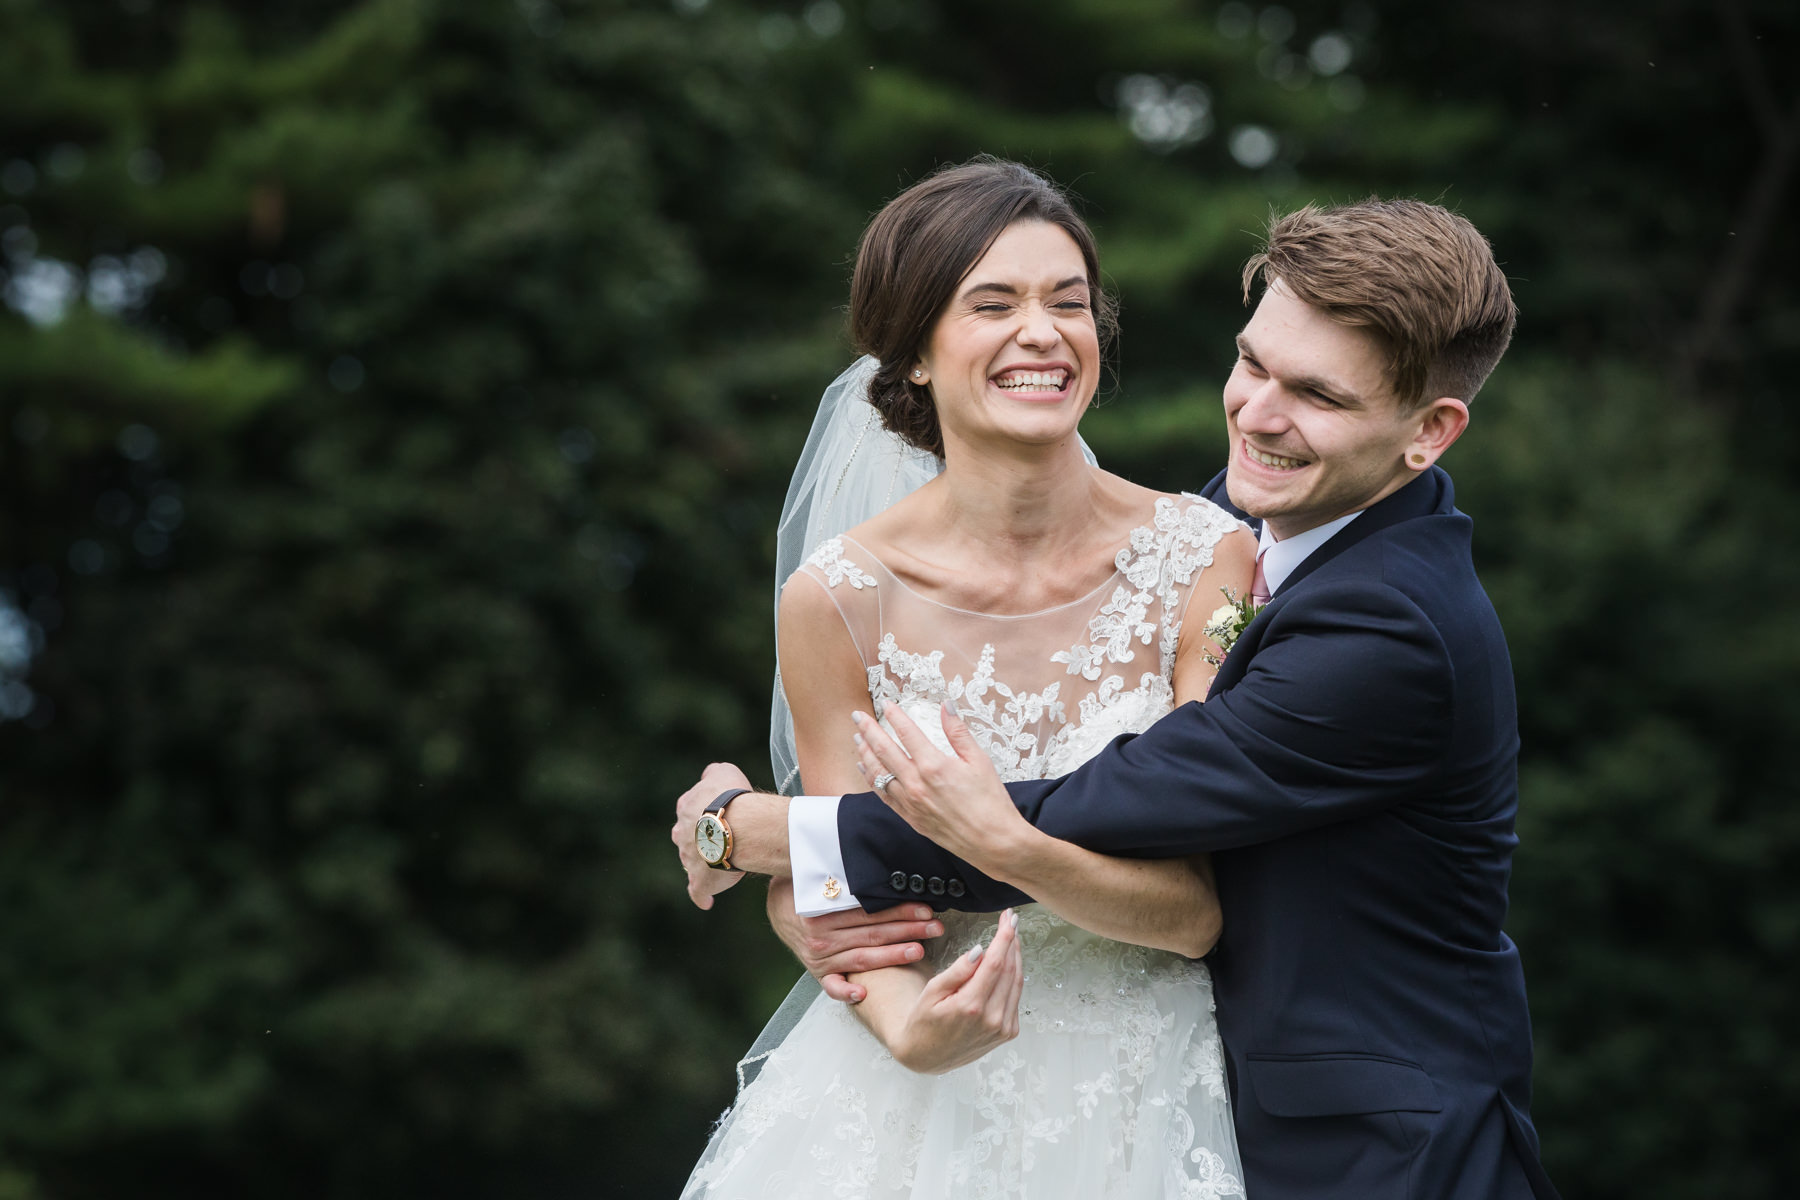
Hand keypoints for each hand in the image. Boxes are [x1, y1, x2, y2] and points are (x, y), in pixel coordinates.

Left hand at [670, 762, 752, 909]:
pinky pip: (698, 891)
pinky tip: (706, 901)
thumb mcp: (723, 771)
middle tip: (721, 839)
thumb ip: (713, 774)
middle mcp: (682, 833)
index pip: (690, 809)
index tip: (719, 814)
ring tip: (723, 864)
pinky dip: (702, 896)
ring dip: (705, 863)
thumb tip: (708, 777)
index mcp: (686, 807)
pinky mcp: (700, 880)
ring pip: (692, 862)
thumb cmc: (733, 798)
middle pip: (687, 837)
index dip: (705, 812)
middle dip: (700, 838)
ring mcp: (689, 858)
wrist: (738, 827)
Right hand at [766, 878, 944, 1002]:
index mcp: (823, 910)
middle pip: (872, 934)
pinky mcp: (818, 972)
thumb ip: (847, 875)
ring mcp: (819, 957)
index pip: (869, 911)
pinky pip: (832, 986)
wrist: (776, 906)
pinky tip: (863, 995)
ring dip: (893, 955)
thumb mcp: (821, 876)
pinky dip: (846, 992)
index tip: (924, 908)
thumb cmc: (805, 887)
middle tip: (934, 927)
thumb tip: (878, 861)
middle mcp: (821, 936)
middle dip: (907, 930)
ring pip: (863, 957)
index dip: (899, 910)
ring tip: (919, 951)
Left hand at [852, 704, 1033, 874]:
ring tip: (858, 738)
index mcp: (934, 765)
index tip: (887, 704)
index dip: (894, 716)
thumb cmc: (990, 803)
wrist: (992, 841)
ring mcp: (910, 802)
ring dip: (866, 753)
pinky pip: (883, 795)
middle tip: (858, 716)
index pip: (907, 732)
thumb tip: (947, 706)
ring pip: (878, 773)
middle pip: (884, 750)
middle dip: (869, 730)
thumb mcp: (979, 760)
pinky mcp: (910, 818)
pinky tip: (866, 769)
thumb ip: (958, 732)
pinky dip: (871, 779)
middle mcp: (916, 783)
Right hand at [889, 908, 1024, 1074]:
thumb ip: (958, 971)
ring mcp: (1002, 1028)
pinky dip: (1013, 977)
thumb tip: (980, 950)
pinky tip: (1007, 964)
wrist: (927, 1057)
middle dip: (1013, 942)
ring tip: (1011, 937)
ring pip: (1017, 983)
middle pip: (1010, 970)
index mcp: (971, 1007)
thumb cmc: (923, 1022)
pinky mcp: (1007, 1033)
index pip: (995, 963)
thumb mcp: (931, 992)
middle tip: (1010, 921)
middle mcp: (992, 1019)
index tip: (1009, 918)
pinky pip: (1015, 997)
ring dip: (1016, 957)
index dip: (1005, 937)